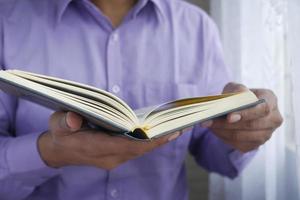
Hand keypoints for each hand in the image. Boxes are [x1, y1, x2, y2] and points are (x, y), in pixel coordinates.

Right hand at [38, 111, 180, 169]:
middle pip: (138, 150)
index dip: (146, 140)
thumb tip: (73, 119)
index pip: (126, 146)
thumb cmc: (59, 134)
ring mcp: (113, 159)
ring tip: (174, 129)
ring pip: (139, 151)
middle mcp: (108, 157)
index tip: (164, 133)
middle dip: (159, 140)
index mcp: (94, 147)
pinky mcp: (115, 156)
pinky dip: (148, 142)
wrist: (58, 151)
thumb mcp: (57, 124)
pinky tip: (158, 132)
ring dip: (156, 142)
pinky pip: (136, 150)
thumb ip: (64, 122)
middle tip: (179, 127)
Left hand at [201, 82, 282, 151]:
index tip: (229, 117)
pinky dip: (224, 138)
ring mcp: (266, 134)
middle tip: (209, 122)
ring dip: (222, 131)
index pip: (262, 109)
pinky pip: (239, 145)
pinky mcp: (256, 145)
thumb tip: (232, 97)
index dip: (246, 114)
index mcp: (270, 100)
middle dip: (227, 124)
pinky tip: (214, 130)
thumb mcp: (235, 88)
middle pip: (251, 125)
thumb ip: (236, 90)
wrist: (238, 109)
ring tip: (208, 125)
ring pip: (243, 137)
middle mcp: (273, 119)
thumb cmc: (237, 96)